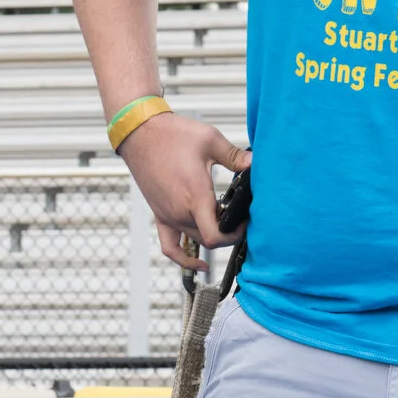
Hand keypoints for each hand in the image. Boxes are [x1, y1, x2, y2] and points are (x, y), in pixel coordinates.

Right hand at [118, 113, 250, 270]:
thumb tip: (256, 164)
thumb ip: (235, 156)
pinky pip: (170, 247)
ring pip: (195, 241)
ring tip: (227, 224)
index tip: (245, 222)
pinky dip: (184, 259)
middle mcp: (180, 212)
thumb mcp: (210, 140)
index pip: (216, 236)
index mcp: (194, 196)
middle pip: (209, 239)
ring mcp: (168, 216)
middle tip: (242, 215)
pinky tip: (199, 263)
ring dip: (212, 237)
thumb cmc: (173, 135)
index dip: (234, 235)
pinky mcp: (160, 214)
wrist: (141, 133)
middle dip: (229, 232)